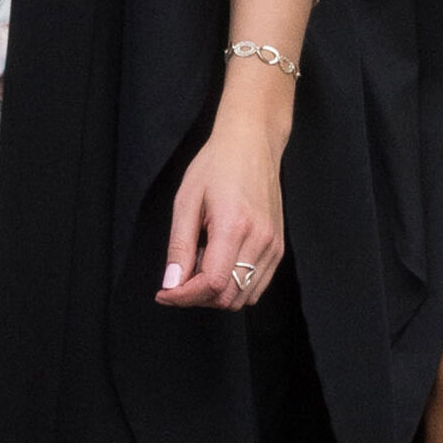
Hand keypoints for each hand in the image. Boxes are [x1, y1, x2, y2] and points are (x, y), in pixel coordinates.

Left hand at [157, 113, 285, 308]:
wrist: (252, 144)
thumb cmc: (216, 165)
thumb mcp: (186, 200)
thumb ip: (179, 246)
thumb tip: (171, 284)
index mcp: (234, 226)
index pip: (211, 284)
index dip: (183, 296)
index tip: (164, 293)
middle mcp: (260, 240)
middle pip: (228, 297)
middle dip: (197, 298)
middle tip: (177, 278)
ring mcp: (273, 246)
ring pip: (244, 297)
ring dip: (216, 294)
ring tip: (200, 263)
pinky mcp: (278, 248)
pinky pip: (257, 285)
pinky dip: (234, 286)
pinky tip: (218, 261)